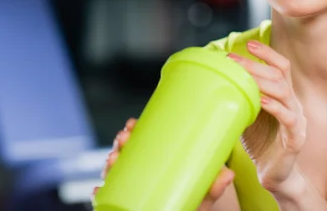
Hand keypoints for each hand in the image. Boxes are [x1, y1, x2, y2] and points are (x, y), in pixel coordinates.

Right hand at [92, 118, 235, 210]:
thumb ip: (213, 187)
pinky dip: (101, 193)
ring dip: (109, 164)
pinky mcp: (128, 204)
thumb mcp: (202, 194)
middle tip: (123, 138)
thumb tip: (227, 175)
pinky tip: (99, 189)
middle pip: (124, 156)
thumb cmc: (193, 203)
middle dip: (120, 145)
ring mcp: (134, 191)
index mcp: (156, 164)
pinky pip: (109, 199)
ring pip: (114, 174)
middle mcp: (142, 176)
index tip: (132, 124)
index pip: (141, 144)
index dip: (134, 133)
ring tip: (112, 159)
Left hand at [227, 40, 307, 195]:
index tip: (249, 44)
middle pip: (280, 75)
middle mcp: (293, 104)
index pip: (281, 67)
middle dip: (256, 65)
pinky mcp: (296, 138)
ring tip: (244, 76)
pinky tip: (260, 101)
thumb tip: (214, 79)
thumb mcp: (248, 114)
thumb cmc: (260, 142)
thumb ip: (240, 97)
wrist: (274, 175)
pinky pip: (289, 118)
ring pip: (285, 92)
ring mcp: (297, 120)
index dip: (267, 54)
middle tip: (233, 60)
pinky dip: (274, 107)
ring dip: (263, 82)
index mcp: (284, 96)